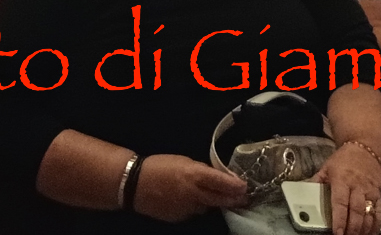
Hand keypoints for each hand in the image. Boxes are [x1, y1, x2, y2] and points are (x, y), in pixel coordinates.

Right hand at [129, 154, 249, 222]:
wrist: (135, 184)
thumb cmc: (160, 166)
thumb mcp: (184, 162)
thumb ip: (201, 171)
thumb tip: (216, 178)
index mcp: (194, 175)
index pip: (220, 182)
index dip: (234, 185)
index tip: (245, 187)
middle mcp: (193, 194)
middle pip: (219, 200)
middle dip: (233, 200)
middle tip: (244, 199)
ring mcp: (186, 209)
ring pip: (206, 207)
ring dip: (212, 202)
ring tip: (216, 197)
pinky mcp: (179, 218)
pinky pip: (193, 212)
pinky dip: (196, 207)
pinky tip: (191, 200)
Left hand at [312, 143, 380, 234]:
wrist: (366, 146)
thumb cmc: (343, 159)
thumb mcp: (327, 167)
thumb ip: (317, 181)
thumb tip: (303, 191)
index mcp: (342, 180)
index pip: (340, 202)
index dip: (339, 219)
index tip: (337, 233)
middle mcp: (357, 186)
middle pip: (356, 211)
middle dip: (352, 228)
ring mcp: (370, 190)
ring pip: (369, 213)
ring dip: (364, 229)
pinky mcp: (379, 192)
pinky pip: (379, 210)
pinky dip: (376, 224)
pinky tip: (372, 233)